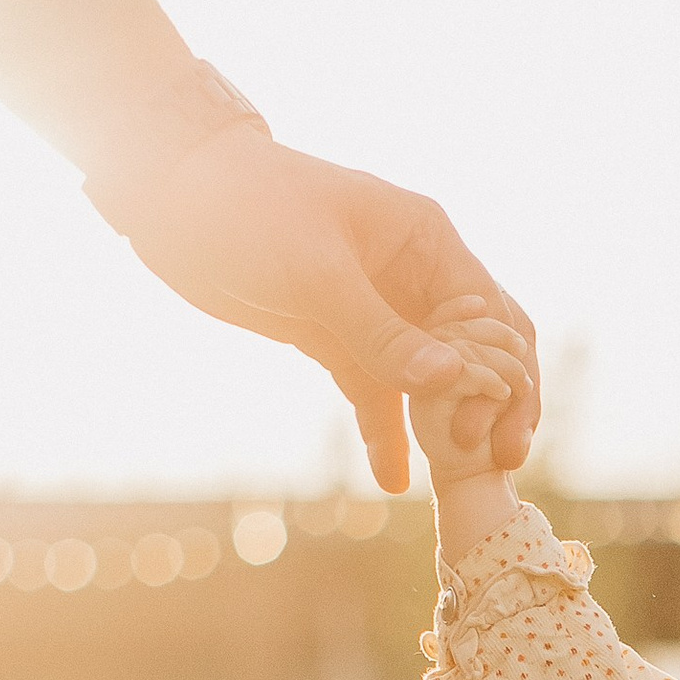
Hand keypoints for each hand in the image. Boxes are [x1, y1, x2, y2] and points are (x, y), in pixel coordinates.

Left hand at [109, 124, 541, 495]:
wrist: (172, 197)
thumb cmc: (249, 208)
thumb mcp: (317, 272)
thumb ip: (382, 331)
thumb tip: (454, 380)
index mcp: (428, 243)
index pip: (495, 318)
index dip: (507, 376)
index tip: (495, 429)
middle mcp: (415, 277)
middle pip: (479, 353)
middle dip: (492, 407)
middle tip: (498, 462)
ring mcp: (379, 311)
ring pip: (433, 381)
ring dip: (446, 428)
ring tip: (457, 482)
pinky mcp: (339, 339)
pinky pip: (377, 393)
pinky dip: (386, 433)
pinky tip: (391, 478)